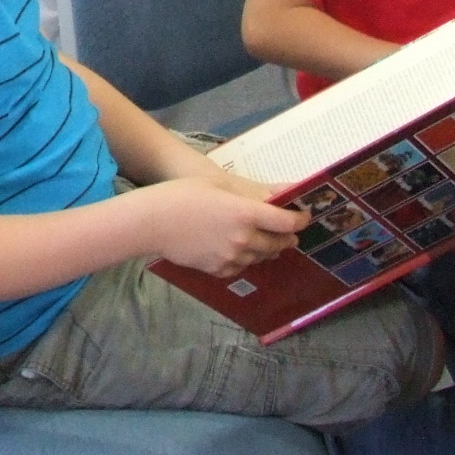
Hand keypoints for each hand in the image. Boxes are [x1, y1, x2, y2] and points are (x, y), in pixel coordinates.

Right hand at [141, 178, 306, 279]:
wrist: (152, 222)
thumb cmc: (183, 194)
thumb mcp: (219, 185)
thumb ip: (251, 195)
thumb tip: (278, 198)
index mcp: (246, 213)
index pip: (287, 222)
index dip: (299, 220)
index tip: (302, 217)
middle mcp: (244, 239)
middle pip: (279, 243)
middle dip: (286, 237)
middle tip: (287, 233)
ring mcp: (232, 257)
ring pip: (262, 257)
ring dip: (267, 249)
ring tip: (263, 240)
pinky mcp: (219, 269)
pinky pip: (242, 267)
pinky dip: (246, 259)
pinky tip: (238, 250)